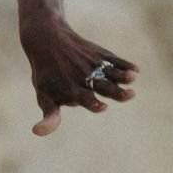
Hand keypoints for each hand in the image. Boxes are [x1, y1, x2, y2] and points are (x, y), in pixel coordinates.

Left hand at [18, 9, 138, 135]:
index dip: (92, 102)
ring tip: (133, 77)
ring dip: (122, 75)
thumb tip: (36, 132)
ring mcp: (92, 64)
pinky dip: (125, 64)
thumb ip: (49, 115)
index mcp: (70, 89)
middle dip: (116, 91)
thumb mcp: (44, 95)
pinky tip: (136, 69)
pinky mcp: (100, 54)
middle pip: (102, 85)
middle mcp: (83, 76)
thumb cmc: (46, 75)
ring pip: (110, 71)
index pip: (82, 97)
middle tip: (130, 94)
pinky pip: (114, 59)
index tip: (102, 106)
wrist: (46, 40)